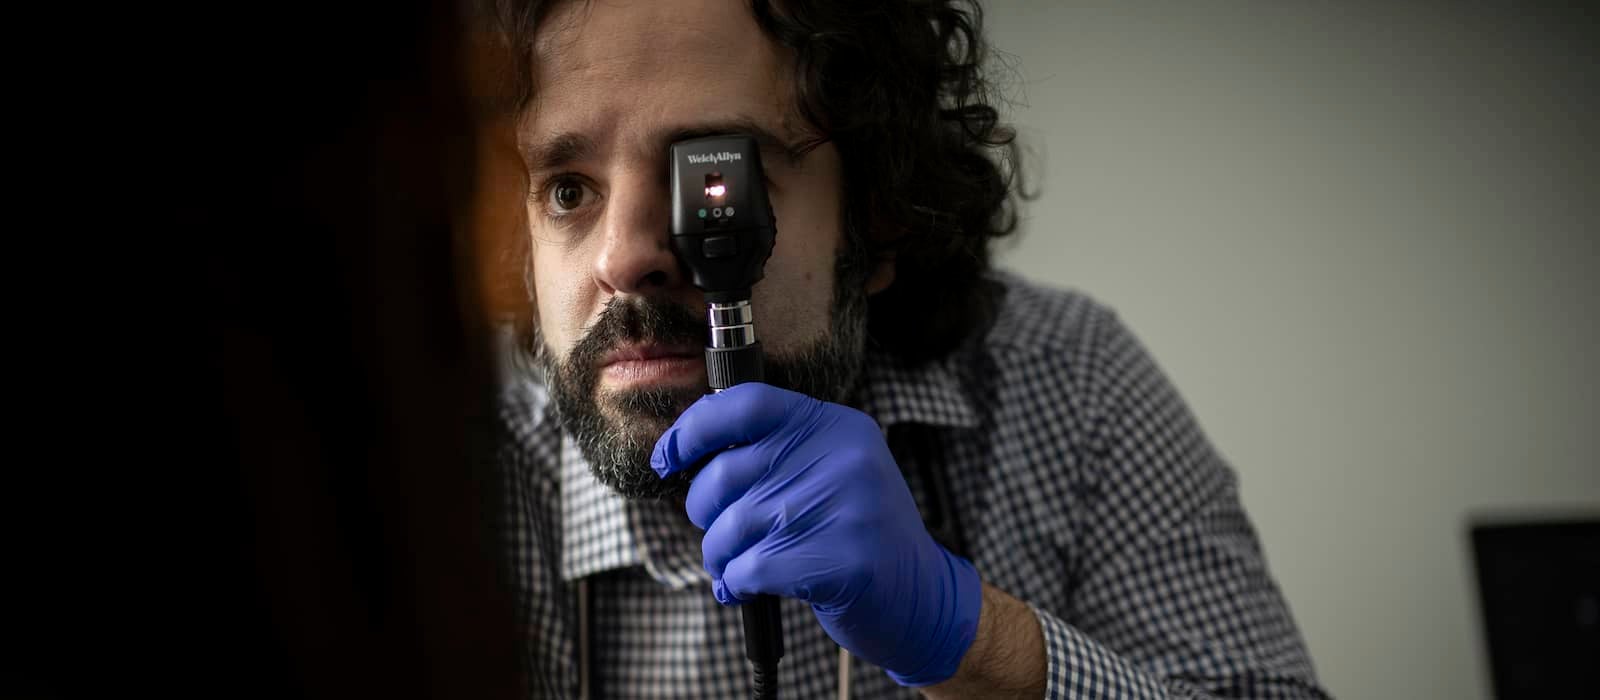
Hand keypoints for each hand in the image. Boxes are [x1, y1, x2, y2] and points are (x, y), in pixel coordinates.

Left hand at [651, 383, 981, 686]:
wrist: (921, 597)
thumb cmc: (856, 535)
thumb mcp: (830, 472)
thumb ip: (775, 454)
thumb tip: (688, 453)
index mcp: (835, 426)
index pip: (746, 404)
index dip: (693, 429)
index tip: (667, 458)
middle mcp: (843, 458)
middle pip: (726, 473)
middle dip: (704, 512)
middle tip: (719, 534)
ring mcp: (846, 508)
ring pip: (732, 527)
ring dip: (719, 556)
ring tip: (734, 567)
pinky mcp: (844, 561)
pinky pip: (752, 568)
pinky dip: (737, 584)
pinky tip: (746, 589)